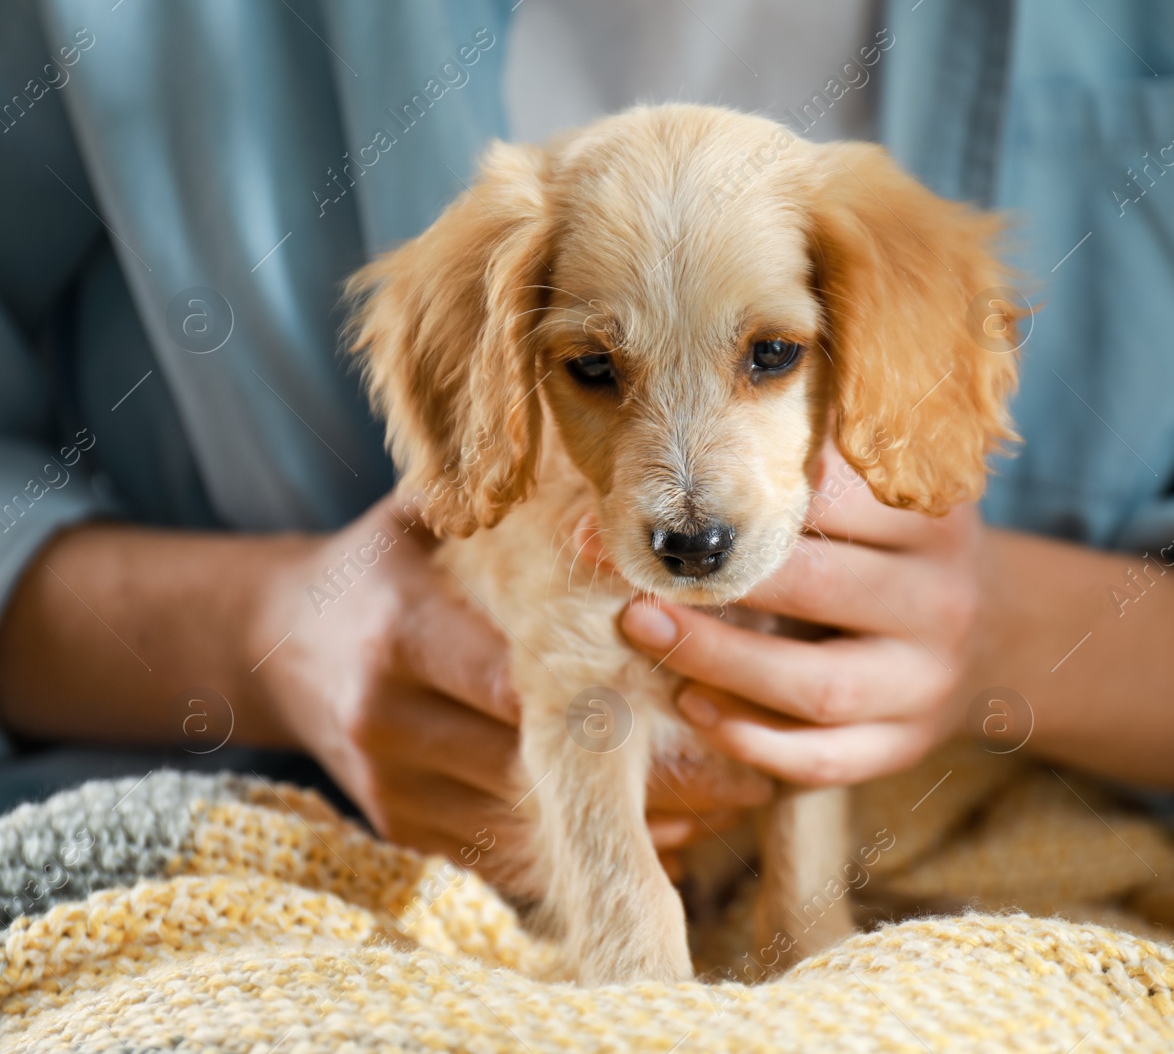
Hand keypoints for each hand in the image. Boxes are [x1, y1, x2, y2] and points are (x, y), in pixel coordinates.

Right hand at [250, 492, 770, 868]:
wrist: (277, 642)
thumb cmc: (382, 564)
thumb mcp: (423, 514)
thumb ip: (502, 501)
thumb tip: (612, 468)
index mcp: (403, 634)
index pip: (521, 678)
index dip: (616, 688)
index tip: (701, 687)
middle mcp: (391, 721)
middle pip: (542, 761)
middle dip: (649, 769)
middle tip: (748, 764)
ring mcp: (395, 788)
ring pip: (535, 820)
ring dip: (635, 818)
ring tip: (730, 797)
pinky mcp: (405, 830)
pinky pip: (509, 852)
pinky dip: (588, 840)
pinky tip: (666, 827)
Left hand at [590, 445, 983, 786]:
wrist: (995, 631)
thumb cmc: (899, 550)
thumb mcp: (880, 500)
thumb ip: (795, 479)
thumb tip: (645, 475)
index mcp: (932, 520)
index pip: (830, 499)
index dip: (735, 499)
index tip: (652, 502)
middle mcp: (940, 598)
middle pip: (817, 588)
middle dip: (714, 584)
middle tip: (632, 577)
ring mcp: (927, 681)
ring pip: (816, 685)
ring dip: (719, 662)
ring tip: (643, 635)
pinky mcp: (907, 744)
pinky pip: (824, 758)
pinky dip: (752, 740)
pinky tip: (694, 708)